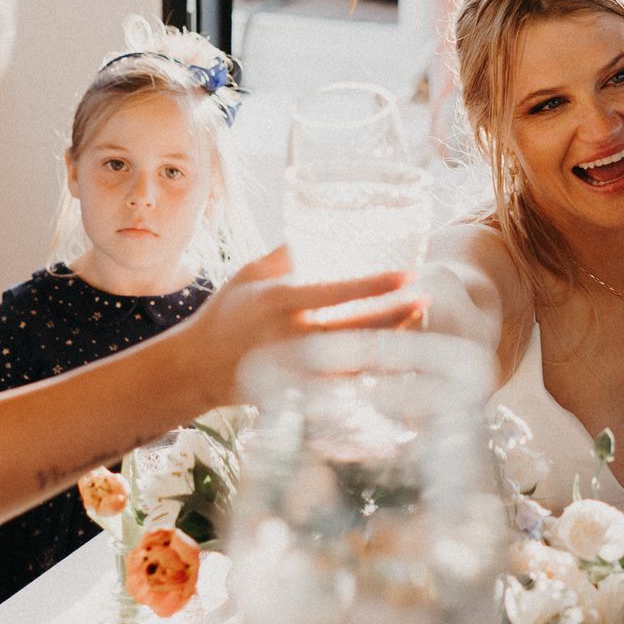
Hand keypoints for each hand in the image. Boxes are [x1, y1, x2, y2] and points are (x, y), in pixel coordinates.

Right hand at [179, 247, 424, 406]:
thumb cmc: (224, 315)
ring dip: (393, 341)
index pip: (341, 292)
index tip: (409, 275)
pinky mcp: (301, 391)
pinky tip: (394, 356)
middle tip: (425, 298)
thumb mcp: (248, 275)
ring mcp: (299, 368)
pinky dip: (372, 369)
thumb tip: (313, 232)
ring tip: (416, 321)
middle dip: (398, 313)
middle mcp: (292, 336)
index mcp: (281, 302)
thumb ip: (283, 254)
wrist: (198, 368)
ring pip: (359, 357)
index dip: (379, 285)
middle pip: (359, 327)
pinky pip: (347, 383)